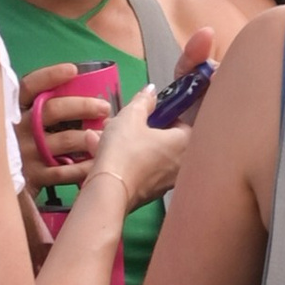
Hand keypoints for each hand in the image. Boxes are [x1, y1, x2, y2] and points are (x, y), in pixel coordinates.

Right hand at [18, 60, 115, 179]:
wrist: (0, 185)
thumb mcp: (24, 124)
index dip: (50, 76)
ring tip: (108, 136)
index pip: (29, 86)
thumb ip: (44, 110)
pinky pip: (66, 170)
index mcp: (15, 110)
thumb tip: (82, 94)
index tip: (73, 70)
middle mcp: (18, 128)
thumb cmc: (22, 148)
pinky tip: (98, 162)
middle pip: (53, 110)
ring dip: (91, 136)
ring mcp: (25, 152)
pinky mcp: (33, 176)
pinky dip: (84, 166)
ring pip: (65, 139)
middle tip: (104, 108)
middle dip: (83, 106)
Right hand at [89, 88, 192, 213]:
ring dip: (127, 145)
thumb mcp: (131, 116)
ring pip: (148, 156)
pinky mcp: (149, 193)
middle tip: (121, 124)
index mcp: (184, 143)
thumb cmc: (125, 151)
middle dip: (140, 130)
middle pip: (163, 141)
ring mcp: (166, 182)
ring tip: (103, 137)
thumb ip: (143, 101)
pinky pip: (138, 170)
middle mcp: (181, 165)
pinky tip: (100, 154)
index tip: (147, 114)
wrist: (109, 190)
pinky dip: (124, 161)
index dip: (164, 116)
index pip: (183, 124)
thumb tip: (151, 91)